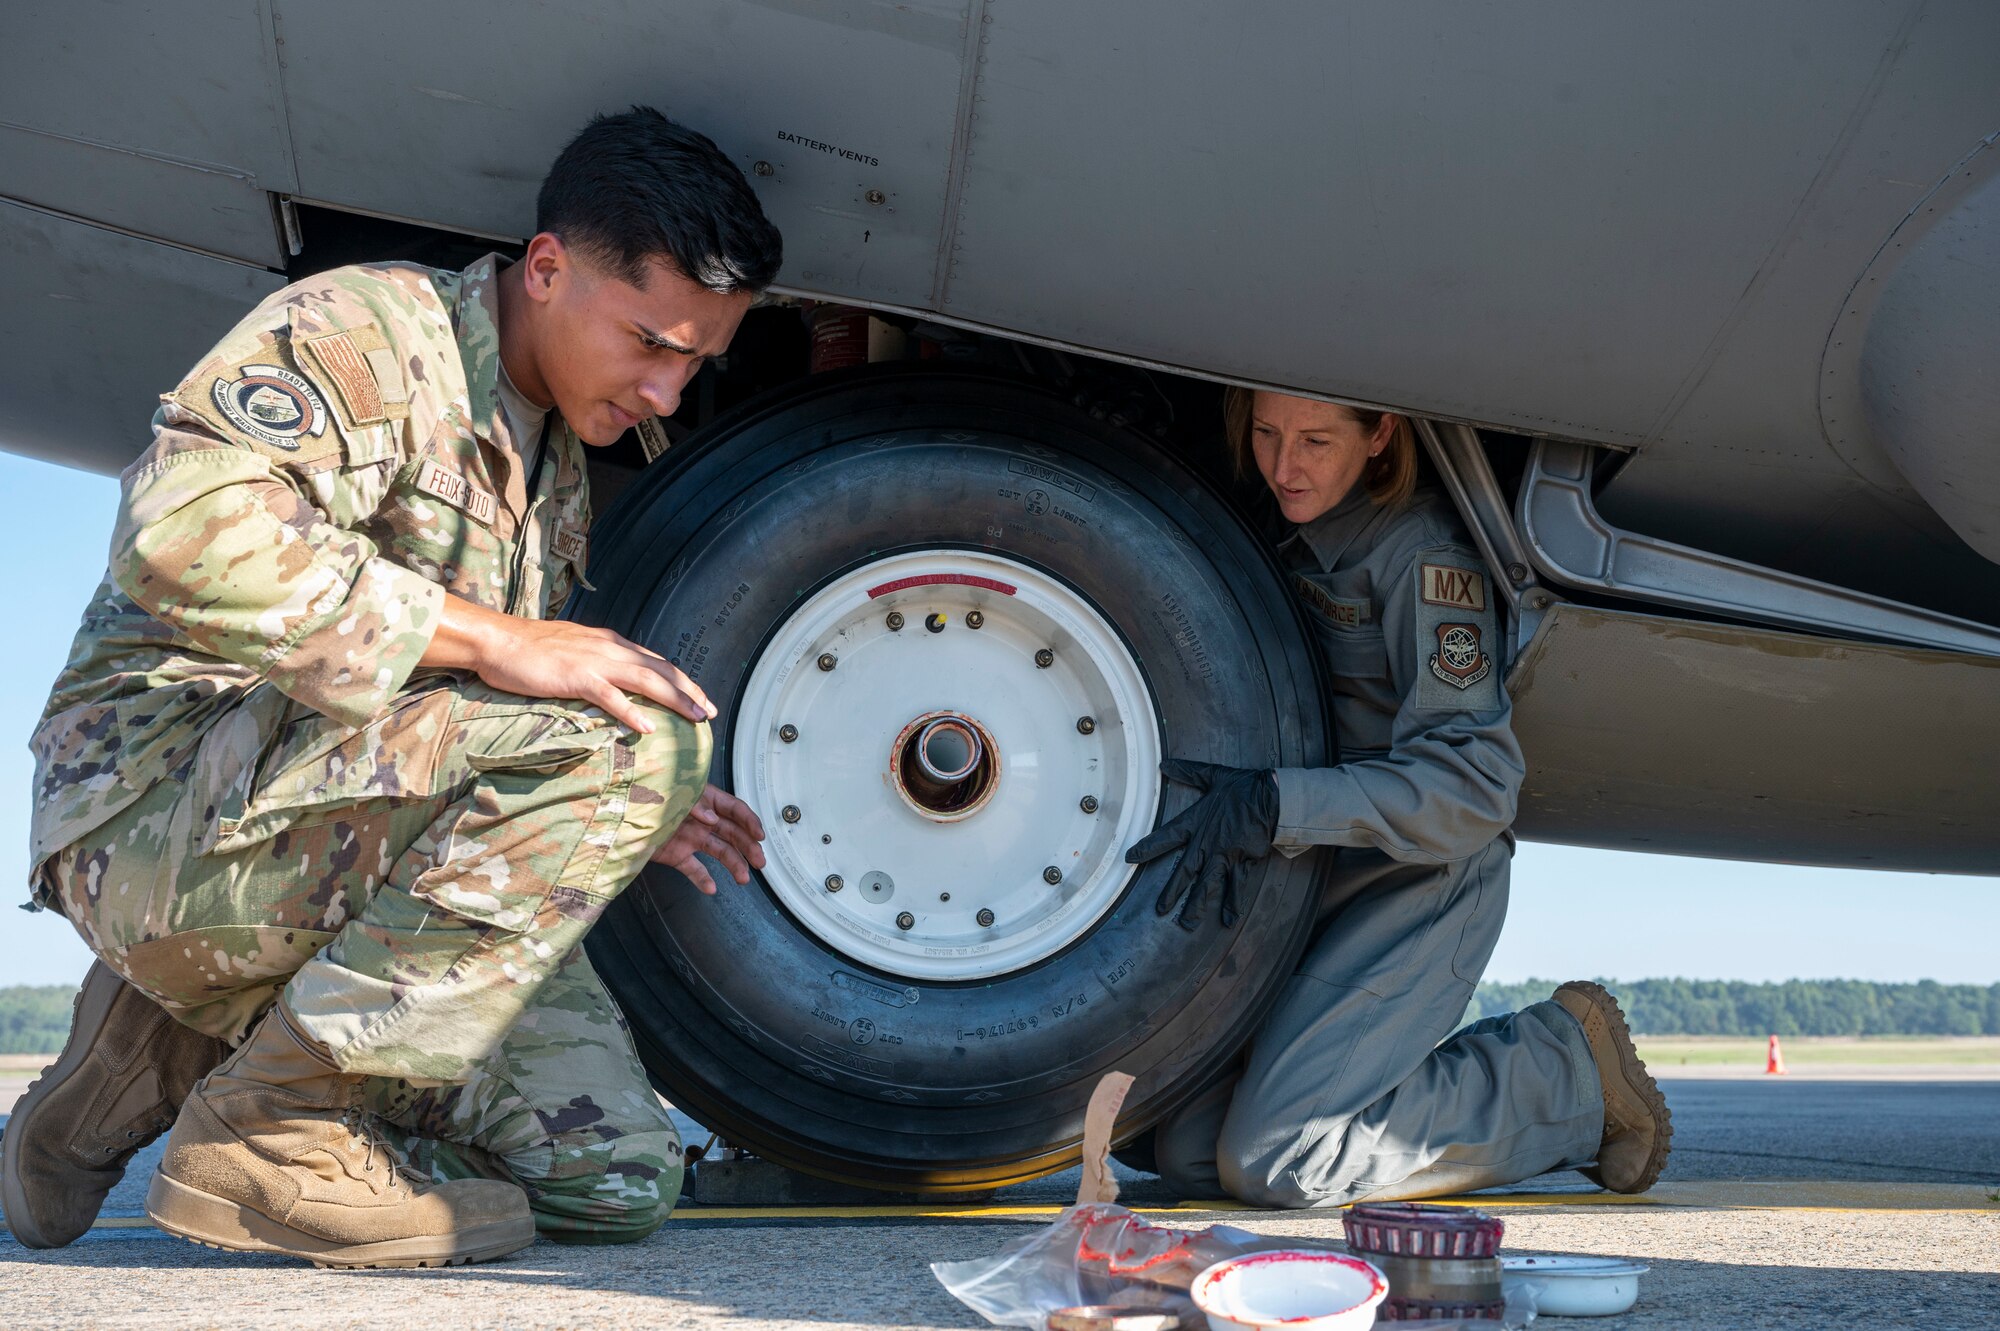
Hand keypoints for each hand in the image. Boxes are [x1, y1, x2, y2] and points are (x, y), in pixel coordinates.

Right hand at [425, 595, 714, 731]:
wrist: (498, 640)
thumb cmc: (530, 649)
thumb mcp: (574, 650)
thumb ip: (597, 661)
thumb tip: (614, 678)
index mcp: (610, 643)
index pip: (655, 661)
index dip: (680, 679)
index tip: (699, 696)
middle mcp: (609, 649)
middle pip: (661, 670)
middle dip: (689, 690)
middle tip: (712, 712)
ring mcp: (594, 662)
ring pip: (646, 680)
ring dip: (676, 699)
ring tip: (697, 717)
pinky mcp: (576, 677)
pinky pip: (610, 696)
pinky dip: (632, 711)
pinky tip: (649, 727)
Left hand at [652, 784, 767, 893]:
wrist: (614, 818)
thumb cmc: (643, 796)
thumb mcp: (672, 794)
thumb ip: (694, 804)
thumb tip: (711, 818)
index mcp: (703, 799)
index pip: (733, 809)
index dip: (749, 821)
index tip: (760, 836)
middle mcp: (700, 819)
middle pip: (731, 833)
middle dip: (748, 847)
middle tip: (759, 862)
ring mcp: (689, 837)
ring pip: (719, 851)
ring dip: (734, 864)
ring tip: (743, 879)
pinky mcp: (676, 854)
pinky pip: (694, 868)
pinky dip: (703, 879)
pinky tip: (711, 888)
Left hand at [1124, 759, 1278, 929]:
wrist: (1272, 797)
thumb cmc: (1242, 787)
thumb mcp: (1213, 776)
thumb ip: (1188, 772)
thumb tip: (1165, 763)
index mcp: (1196, 822)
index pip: (1166, 837)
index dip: (1147, 847)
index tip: (1130, 858)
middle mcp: (1208, 842)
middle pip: (1185, 871)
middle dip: (1172, 892)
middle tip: (1160, 910)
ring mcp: (1225, 854)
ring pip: (1208, 884)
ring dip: (1198, 905)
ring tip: (1188, 924)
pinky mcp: (1243, 860)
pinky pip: (1236, 885)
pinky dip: (1232, 902)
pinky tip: (1228, 919)